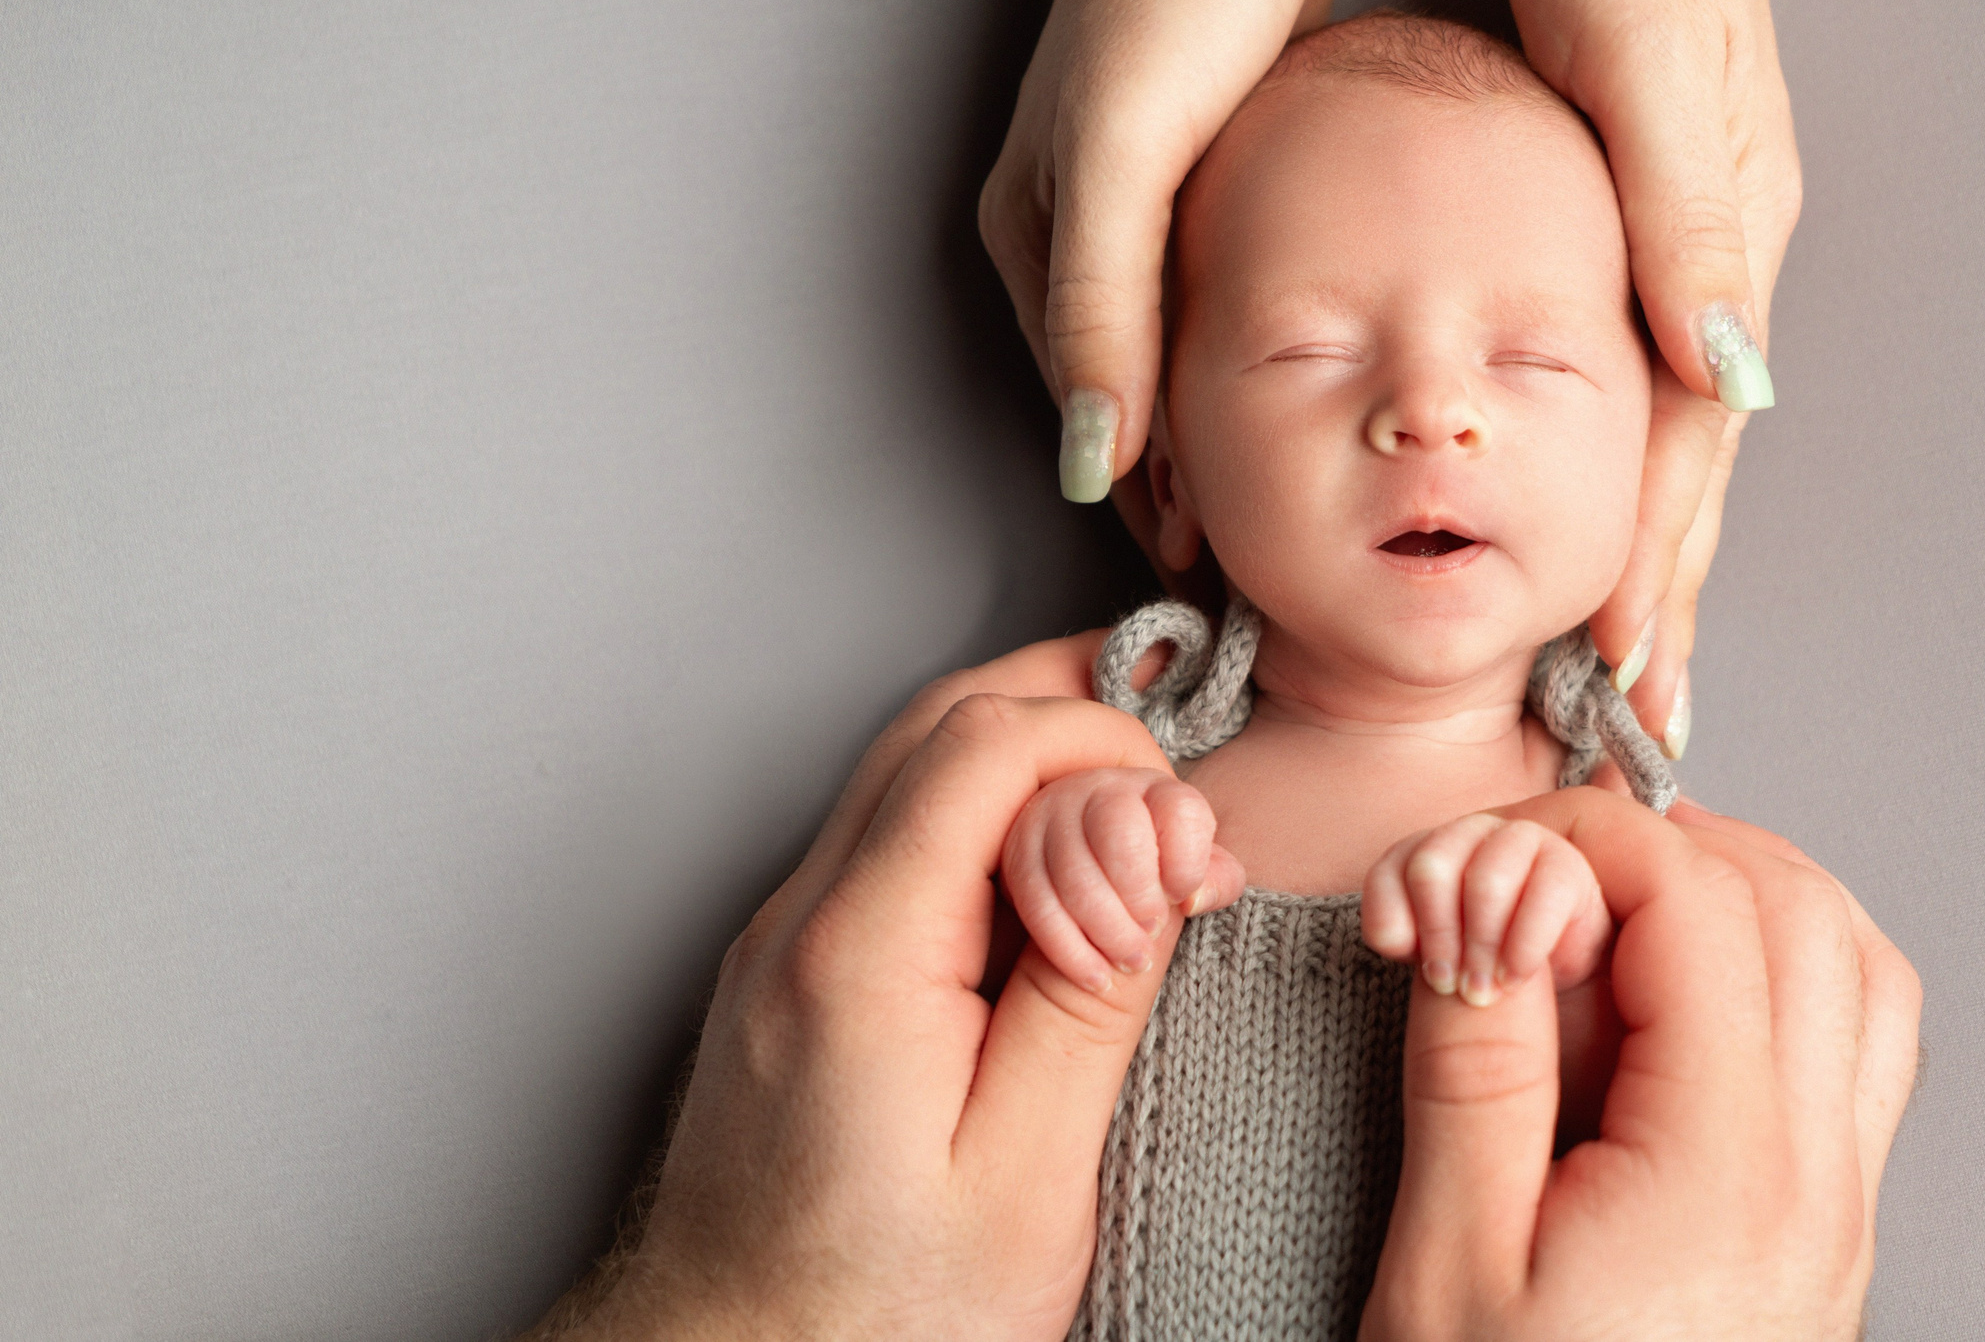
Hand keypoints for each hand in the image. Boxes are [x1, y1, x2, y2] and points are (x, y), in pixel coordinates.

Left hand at [528, 637, 1191, 1341]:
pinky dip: (983, 826)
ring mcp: (782, 940)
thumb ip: (1093, 995)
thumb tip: (1157, 845)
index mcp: (859, 958)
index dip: (1105, 745)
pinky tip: (1054, 900)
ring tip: (1131, 842)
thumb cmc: (875, 1318)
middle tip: (1173, 792)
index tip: (1183, 830)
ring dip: (1028, 769)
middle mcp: (799, 922)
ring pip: (909, 769)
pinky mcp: (790, 972)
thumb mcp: (1027, 1176)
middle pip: (938, 722)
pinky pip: (890, 840)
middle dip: (1073, 720)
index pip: (984, 744)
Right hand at [979, 0, 1366, 536]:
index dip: (1155, 496)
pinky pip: (1242, 282)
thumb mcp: (1126, 157)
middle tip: (1282, 556)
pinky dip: (1279, 337)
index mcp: (1036, 235)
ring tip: (1314, 487)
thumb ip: (1105, 312)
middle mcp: (1083, 225)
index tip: (1224, 576)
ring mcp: (1152, 193)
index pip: (1093, 409)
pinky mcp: (1224, 159)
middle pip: (1138, 387)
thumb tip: (1090, 465)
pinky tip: (1337, 371)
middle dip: (1198, 473)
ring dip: (1243, 413)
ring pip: (1194, 341)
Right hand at [1003, 766, 1245, 994]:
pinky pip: (1038, 906)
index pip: (1179, 810)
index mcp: (1153, 788)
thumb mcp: (1196, 868)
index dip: (1187, 861)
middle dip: (1140, 897)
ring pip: (1075, 876)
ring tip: (1132, 962)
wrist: (1091, 860)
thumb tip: (1195, 899)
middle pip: (1119, 836)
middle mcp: (1099, 790)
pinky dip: (1070, 951)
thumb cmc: (1157, 866)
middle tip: (1152, 934)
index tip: (1183, 895)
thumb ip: (1217, 880)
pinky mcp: (1018, 855)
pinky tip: (1097, 978)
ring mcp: (1051, 818)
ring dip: (1107, 931)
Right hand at [1361, 787, 1921, 1341]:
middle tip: (1546, 874)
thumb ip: (1477, 1067)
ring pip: (1860, 972)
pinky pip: (1864, 1055)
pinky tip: (1685, 1010)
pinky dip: (1795, 979)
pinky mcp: (1831, 1245)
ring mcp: (1841, 1214)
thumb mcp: (1448, 1263)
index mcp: (1722, 1172)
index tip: (1488, 857)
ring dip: (1750, 902)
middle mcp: (1815, 1181)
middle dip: (1668, 851)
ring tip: (1620, 916)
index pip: (1700, 904)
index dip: (1587, 840)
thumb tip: (1491, 899)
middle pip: (1800, 911)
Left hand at [1361, 813, 1610, 1005]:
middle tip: (1454, 986)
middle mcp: (1469, 832)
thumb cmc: (1480, 955)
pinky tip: (1515, 977)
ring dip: (1481, 944)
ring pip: (1486, 881)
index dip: (1397, 924)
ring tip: (1484, 989)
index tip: (1419, 970)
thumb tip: (1397, 938)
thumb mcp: (1434, 952)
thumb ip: (1402, 939)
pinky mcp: (1566, 863)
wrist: (1555, 962)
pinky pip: (1543, 895)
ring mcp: (1520, 839)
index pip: (1389, 871)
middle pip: (1431, 869)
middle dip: (1439, 935)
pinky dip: (1524, 946)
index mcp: (1426, 847)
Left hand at [1487, 0, 1839, 742]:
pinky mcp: (1640, 208)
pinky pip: (1630, 369)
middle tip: (1644, 718)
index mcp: (1718, 244)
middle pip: (1687, 466)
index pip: (1688, 451)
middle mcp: (1712, 261)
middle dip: (1664, 597)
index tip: (1634, 683)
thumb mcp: (1653, 76)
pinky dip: (1615, 453)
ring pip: (1665, 432)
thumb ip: (1691, 234)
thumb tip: (1724, 382)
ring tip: (1623, 645)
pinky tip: (1598, 488)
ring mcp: (1684, 240)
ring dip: (1647, 543)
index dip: (1658, 571)